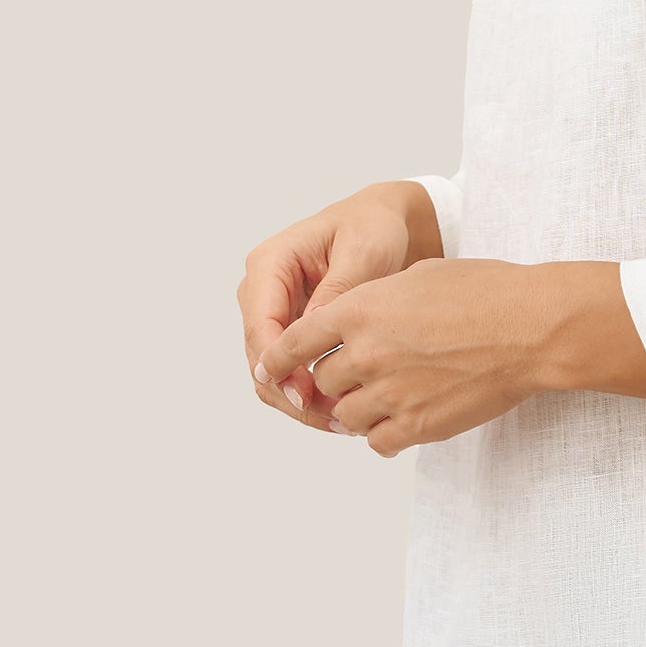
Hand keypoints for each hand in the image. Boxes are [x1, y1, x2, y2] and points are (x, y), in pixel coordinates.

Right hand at [238, 182, 438, 430]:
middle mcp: (262, 292)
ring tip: (341, 422)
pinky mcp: (291, 332)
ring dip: (299, 402)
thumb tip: (310, 332)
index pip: (260, 326)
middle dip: (290, 393)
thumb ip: (337, 290)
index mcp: (269, 265)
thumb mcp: (364, 251)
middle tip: (332, 419)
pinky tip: (341, 411)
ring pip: (270, 373)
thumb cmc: (373, 228)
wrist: (385, 224)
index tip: (306, 395)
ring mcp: (274, 314)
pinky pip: (290, 371)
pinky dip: (309, 395)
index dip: (279, 366)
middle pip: (260, 358)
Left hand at [251, 258, 557, 455]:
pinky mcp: (416, 426)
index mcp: (360, 309)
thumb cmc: (485, 293)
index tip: (269, 371)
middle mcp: (366, 353)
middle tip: (364, 373)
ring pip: (344, 416)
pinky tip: (403, 419)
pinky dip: (383, 434)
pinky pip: (376, 442)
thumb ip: (374, 302)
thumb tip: (355, 321)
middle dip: (335, 379)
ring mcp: (390, 393)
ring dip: (358, 408)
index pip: (294, 341)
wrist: (530, 328)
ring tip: (387, 396)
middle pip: (320, 381)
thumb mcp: (418, 277)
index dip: (278, 358)